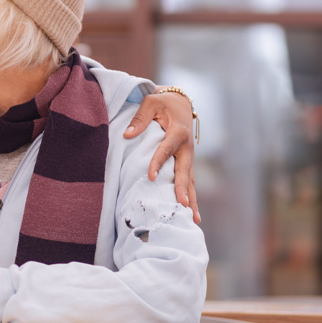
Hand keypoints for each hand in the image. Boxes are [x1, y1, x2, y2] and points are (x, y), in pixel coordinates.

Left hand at [125, 89, 199, 223]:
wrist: (181, 103)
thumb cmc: (163, 103)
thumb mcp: (150, 103)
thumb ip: (140, 118)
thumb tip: (127, 135)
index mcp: (178, 132)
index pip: (166, 150)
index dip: (158, 163)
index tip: (152, 177)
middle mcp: (186, 147)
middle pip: (184, 171)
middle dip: (182, 188)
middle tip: (181, 204)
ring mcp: (188, 156)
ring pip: (190, 180)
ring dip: (192, 199)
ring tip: (194, 219)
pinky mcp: (186, 162)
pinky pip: (188, 180)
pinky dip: (190, 195)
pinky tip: (191, 213)